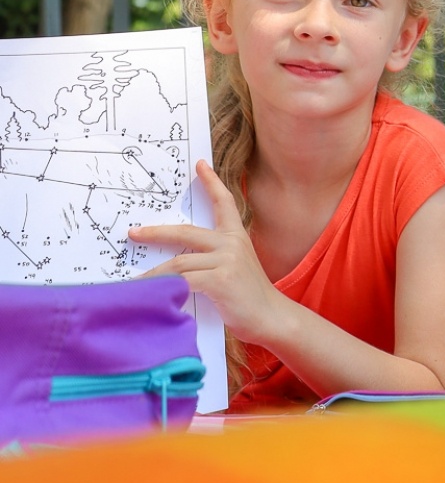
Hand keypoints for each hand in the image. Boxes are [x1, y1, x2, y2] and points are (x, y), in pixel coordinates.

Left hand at [129, 159, 286, 344]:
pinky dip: (164, 288)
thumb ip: (213, 261)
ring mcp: (227, 260)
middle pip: (187, 232)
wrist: (272, 318)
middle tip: (134, 233)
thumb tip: (178, 264)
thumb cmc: (249, 298)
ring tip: (134, 281)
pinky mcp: (220, 279)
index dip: (212, 182)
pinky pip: (183, 281)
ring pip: (179, 261)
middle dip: (156, 233)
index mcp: (237, 237)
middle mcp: (233, 244)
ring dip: (153, 272)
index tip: (200, 164)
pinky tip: (153, 295)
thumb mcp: (234, 270)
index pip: (224, 203)